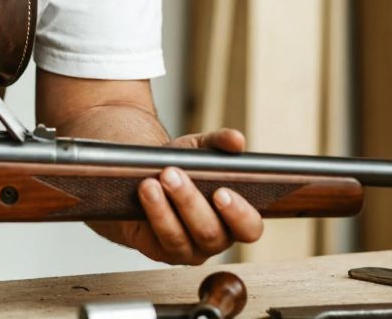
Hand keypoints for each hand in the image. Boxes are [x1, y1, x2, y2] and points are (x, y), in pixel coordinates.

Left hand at [92, 128, 263, 263]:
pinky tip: (144, 193)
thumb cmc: (181, 165)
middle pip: (210, 233)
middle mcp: (214, 240)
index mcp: (234, 219)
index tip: (221, 192)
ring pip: (180, 238)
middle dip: (189, 201)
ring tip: (151, 182)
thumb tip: (237, 141)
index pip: (249, 229)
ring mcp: (186, 250)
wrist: (142, 175)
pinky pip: (156, 240)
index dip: (239, 215)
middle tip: (171, 173)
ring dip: (164, 208)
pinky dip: (151, 215)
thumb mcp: (200, 149)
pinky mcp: (158, 251)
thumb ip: (220, 142)